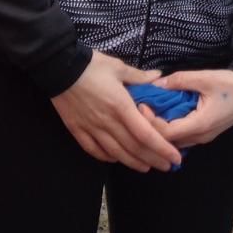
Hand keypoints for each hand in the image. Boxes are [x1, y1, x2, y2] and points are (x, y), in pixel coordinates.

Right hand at [50, 51, 182, 171]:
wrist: (58, 67)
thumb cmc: (91, 65)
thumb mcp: (118, 67)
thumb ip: (139, 77)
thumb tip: (158, 77)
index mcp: (121, 106)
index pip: (146, 134)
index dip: (162, 148)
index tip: (175, 157)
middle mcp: (108, 122)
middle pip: (134, 148)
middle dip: (153, 159)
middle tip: (167, 166)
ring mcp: (92, 128)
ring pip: (116, 153)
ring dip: (133, 162)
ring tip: (146, 167)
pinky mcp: (78, 130)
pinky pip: (94, 150)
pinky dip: (107, 157)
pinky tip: (116, 159)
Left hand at [142, 68, 232, 147]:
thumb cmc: (229, 85)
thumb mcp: (204, 78)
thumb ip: (179, 81)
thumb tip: (157, 84)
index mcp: (200, 125)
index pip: (167, 133)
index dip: (151, 123)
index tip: (141, 106)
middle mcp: (200, 137)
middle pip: (168, 141)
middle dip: (152, 128)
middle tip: (139, 110)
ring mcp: (203, 137)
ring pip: (175, 141)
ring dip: (160, 130)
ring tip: (148, 113)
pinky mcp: (204, 134)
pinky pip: (182, 136)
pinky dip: (170, 129)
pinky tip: (163, 116)